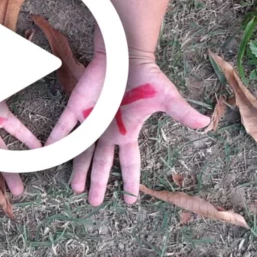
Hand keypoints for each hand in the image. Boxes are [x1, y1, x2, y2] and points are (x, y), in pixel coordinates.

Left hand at [47, 54, 209, 205]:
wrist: (126, 54)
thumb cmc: (146, 76)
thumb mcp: (167, 98)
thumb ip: (182, 113)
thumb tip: (206, 124)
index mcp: (128, 132)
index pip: (130, 163)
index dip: (130, 182)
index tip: (130, 200)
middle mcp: (108, 131)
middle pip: (102, 163)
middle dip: (99, 183)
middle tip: (94, 202)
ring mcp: (91, 121)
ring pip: (82, 151)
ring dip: (79, 169)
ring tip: (75, 188)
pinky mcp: (77, 107)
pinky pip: (64, 126)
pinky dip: (57, 140)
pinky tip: (50, 153)